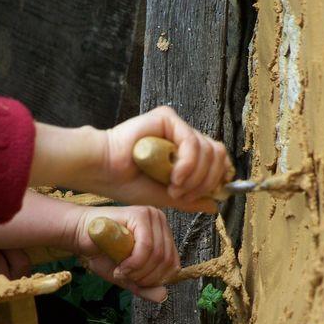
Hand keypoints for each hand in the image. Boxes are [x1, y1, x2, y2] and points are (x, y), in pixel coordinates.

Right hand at [30, 109, 233, 213]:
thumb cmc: (127, 183)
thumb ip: (190, 200)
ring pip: (207, 150)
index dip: (220, 178)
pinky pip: (191, 142)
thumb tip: (215, 205)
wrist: (103, 171)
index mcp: (184, 152)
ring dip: (195, 177)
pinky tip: (174, 178)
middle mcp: (182, 136)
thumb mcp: (165, 197)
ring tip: (175, 190)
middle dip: (208, 181)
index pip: (216, 159)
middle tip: (185, 196)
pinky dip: (187, 165)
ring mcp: (175, 126)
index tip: (210, 196)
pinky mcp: (166, 118)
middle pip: (217, 154)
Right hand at [70, 205, 179, 302]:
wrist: (79, 235)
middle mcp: (161, 222)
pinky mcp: (140, 214)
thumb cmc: (103, 253)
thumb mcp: (128, 276)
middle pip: (167, 261)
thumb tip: (163, 296)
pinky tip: (120, 267)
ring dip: (137, 272)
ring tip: (120, 272)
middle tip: (125, 277)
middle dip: (145, 277)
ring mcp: (152, 216)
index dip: (155, 281)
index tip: (134, 282)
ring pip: (158, 255)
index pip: (173, 265)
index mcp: (163, 235)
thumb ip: (145, 287)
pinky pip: (146, 247)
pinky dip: (134, 263)